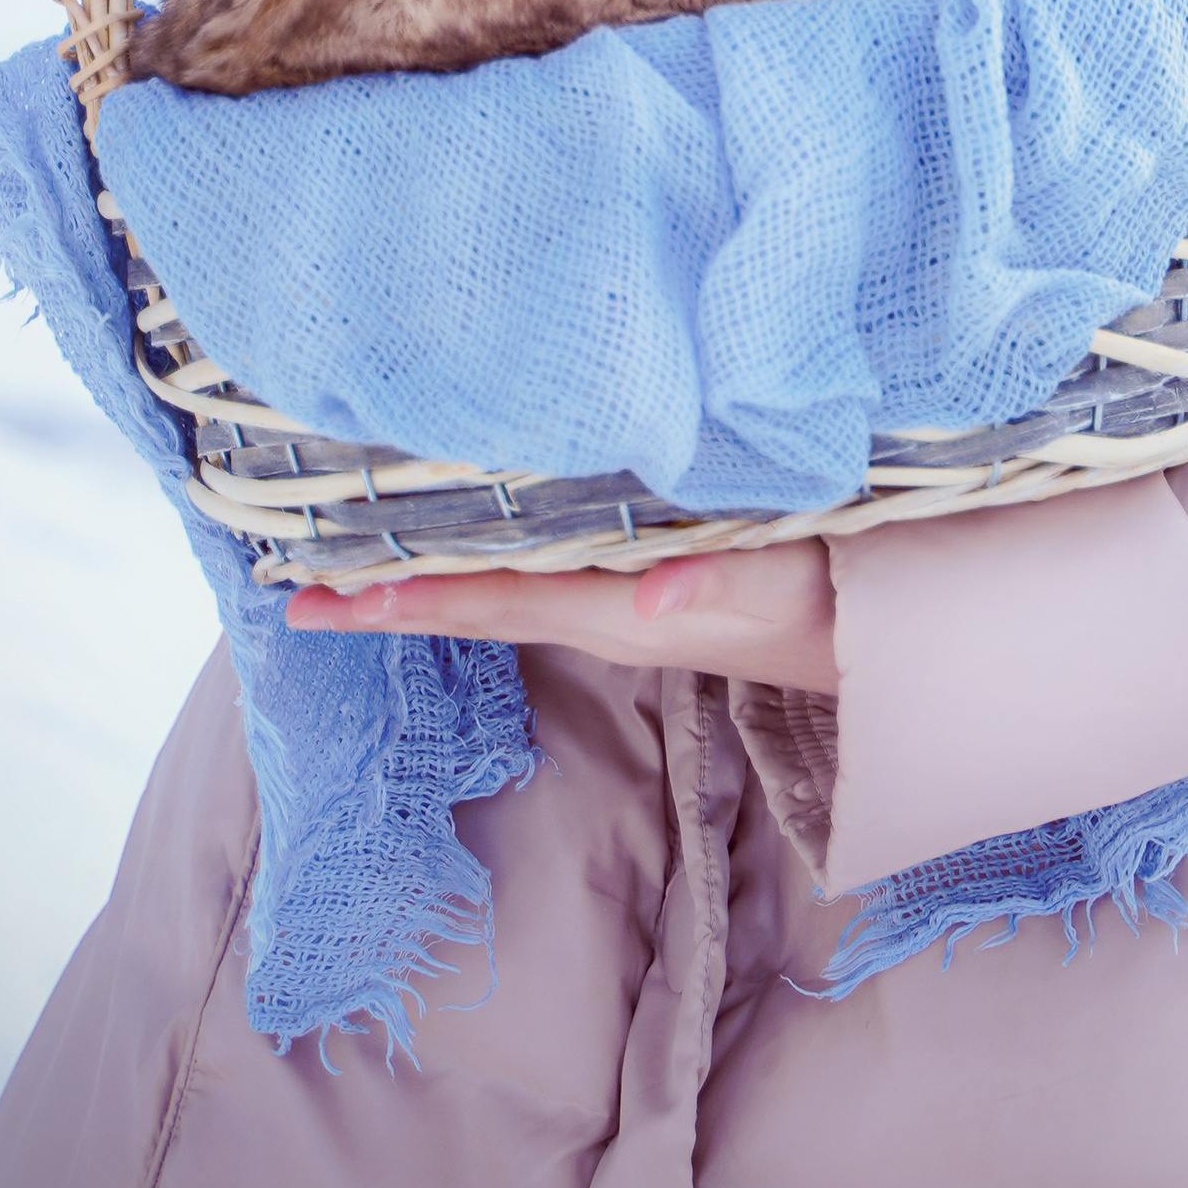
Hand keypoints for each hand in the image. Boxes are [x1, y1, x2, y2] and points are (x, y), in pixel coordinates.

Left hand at [284, 534, 838, 696]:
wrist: (889, 638)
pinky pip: (537, 578)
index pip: (496, 600)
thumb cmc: (841, 592)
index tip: (330, 597)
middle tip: (297, 599)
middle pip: (478, 607)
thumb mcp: (794, 575)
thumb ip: (724, 576)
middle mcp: (607, 610)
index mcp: (623, 605)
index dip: (414, 597)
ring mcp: (622, 604)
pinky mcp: (642, 588)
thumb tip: (647, 598)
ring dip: (425, 585)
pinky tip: (458, 549)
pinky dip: (482, 567)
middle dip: (389, 603)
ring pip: (502, 594)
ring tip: (350, 574)